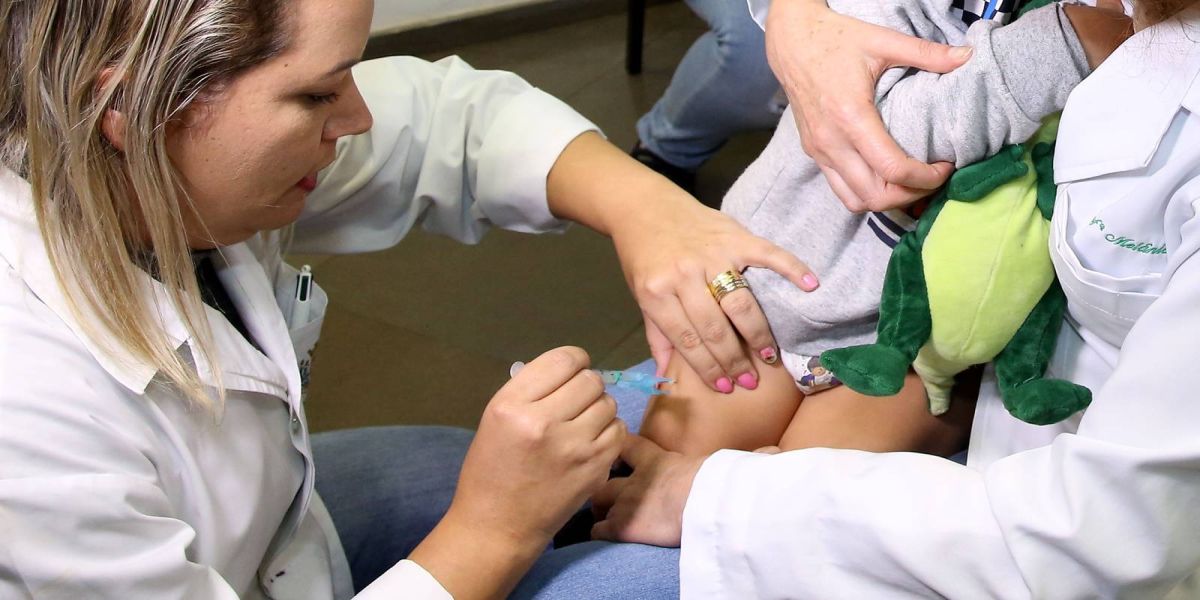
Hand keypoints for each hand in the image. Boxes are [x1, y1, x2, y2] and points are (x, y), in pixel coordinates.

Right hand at [454, 346, 624, 543]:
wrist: (498, 526)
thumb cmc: (491, 470)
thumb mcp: (496, 418)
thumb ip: (531, 390)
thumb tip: (569, 370)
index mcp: (512, 405)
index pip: (563, 360)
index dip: (574, 361)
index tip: (572, 372)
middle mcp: (544, 422)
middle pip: (590, 380)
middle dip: (586, 386)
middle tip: (574, 403)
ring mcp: (574, 447)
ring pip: (608, 403)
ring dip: (598, 409)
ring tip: (580, 425)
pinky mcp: (595, 468)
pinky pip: (618, 430)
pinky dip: (608, 432)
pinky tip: (590, 443)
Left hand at [544, 132, 814, 392]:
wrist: (644, 206)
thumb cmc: (642, 256)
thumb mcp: (640, 296)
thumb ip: (657, 334)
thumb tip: (664, 375)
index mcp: (657, 293)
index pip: (688, 340)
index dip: (708, 368)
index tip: (726, 387)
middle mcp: (684, 275)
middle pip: (716, 327)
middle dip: (735, 359)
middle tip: (751, 379)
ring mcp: (712, 255)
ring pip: (740, 302)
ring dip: (757, 333)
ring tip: (769, 356)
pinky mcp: (733, 236)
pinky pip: (767, 254)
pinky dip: (790, 267)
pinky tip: (809, 285)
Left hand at [590, 435, 704, 546]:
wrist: (704, 505)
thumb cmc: (712, 485)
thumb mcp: (702, 467)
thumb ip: (694, 468)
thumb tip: (724, 465)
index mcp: (654, 461)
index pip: (626, 444)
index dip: (617, 448)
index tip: (614, 454)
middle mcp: (634, 480)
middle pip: (603, 477)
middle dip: (601, 485)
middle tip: (605, 495)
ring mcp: (625, 503)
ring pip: (597, 503)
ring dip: (600, 510)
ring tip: (604, 517)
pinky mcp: (622, 527)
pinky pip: (598, 531)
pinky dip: (599, 533)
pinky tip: (604, 536)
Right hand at [765, 0, 967, 211]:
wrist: (792, 41)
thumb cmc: (835, 39)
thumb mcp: (883, 41)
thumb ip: (927, 53)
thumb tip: (967, 56)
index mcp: (851, 116)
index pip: (892, 168)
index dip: (925, 177)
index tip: (945, 166)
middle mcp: (831, 141)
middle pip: (875, 195)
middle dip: (910, 195)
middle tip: (932, 179)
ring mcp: (819, 151)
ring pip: (855, 201)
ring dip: (887, 200)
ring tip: (910, 184)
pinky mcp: (813, 153)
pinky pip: (841, 189)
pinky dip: (866, 193)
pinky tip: (885, 177)